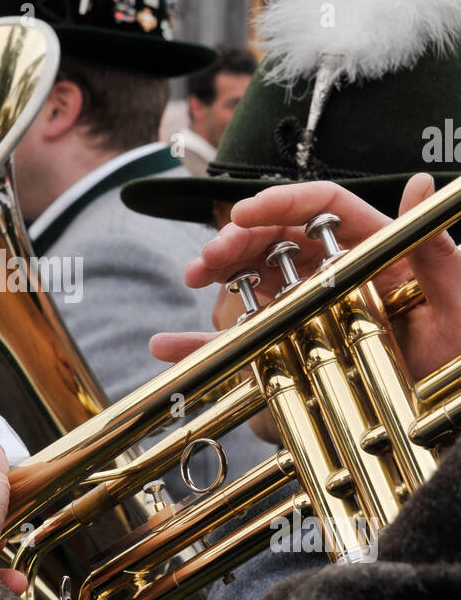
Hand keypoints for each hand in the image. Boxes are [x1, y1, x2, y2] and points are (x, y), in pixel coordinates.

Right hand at [151, 175, 460, 382]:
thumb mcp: (458, 298)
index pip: (322, 209)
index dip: (281, 202)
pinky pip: (242, 345)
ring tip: (198, 282)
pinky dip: (202, 345)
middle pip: (275, 240)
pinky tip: (168, 345)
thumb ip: (438, 248)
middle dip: (236, 241)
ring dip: (217, 279)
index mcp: (372, 248)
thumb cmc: (458, 351)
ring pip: (252, 282)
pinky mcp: (289, 351)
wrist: (441, 416)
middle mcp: (334, 273)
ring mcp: (308, 311)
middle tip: (210, 257)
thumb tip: (419, 183)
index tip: (244, 213)